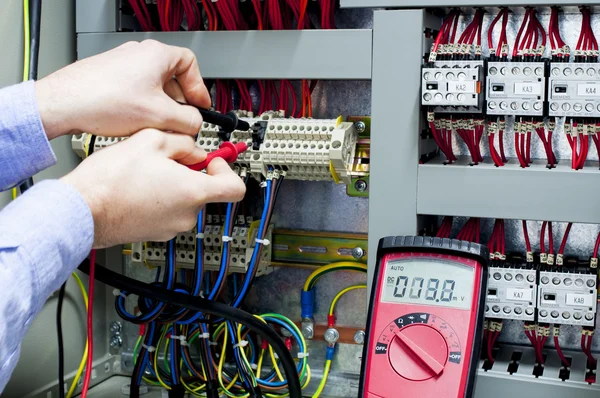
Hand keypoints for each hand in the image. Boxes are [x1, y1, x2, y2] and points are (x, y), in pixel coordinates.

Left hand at [35, 40, 210, 139]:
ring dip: (160, 108)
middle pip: (173, 78)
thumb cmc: (104, 100)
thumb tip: (196, 124)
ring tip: (156, 126)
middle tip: (181, 122)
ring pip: (154, 88)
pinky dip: (142, 108)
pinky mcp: (109, 77)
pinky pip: (136, 93)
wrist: (64, 104)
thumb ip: (188, 120)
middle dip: (179, 103)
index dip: (199, 88)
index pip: (191, 64)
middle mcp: (139, 55)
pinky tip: (136, 124)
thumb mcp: (160, 116)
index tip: (201, 106)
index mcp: (157, 54)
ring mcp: (123, 65)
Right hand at [61, 129, 245, 247]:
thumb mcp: (151, 140)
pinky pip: (167, 211)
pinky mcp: (155, 233)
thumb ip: (183, 141)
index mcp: (193, 192)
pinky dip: (160, 198)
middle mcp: (187, 215)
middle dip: (192, 172)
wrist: (82, 209)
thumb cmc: (111, 180)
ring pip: (185, 201)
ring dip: (173, 184)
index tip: (214, 159)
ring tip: (147, 172)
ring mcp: (171, 227)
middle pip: (206, 191)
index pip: (235, 188)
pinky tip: (138, 186)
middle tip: (170, 158)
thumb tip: (193, 149)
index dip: (228, 169)